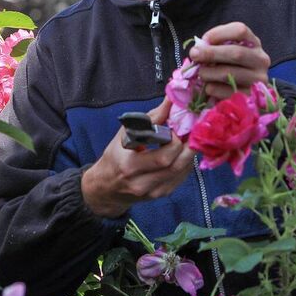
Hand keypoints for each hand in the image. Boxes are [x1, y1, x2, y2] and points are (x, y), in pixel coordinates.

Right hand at [81, 99, 194, 217]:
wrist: (106, 188)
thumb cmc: (114, 157)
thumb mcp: (124, 135)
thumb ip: (149, 119)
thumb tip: (170, 102)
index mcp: (129, 166)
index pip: (163, 156)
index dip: (175, 140)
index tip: (177, 126)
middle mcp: (141, 183)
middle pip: (176, 165)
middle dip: (187, 145)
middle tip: (189, 131)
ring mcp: (153, 192)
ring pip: (182, 171)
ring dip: (189, 153)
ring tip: (189, 138)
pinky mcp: (162, 194)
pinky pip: (182, 177)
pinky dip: (186, 162)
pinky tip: (183, 152)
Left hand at [188, 22, 271, 100]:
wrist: (243, 95)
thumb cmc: (229, 66)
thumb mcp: (225, 51)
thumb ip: (214, 46)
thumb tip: (199, 48)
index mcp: (254, 43)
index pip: (240, 31)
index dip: (219, 33)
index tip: (204, 39)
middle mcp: (260, 60)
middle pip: (236, 53)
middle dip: (211, 53)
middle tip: (194, 54)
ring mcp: (258, 79)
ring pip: (229, 74)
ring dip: (209, 73)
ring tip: (201, 73)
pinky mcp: (250, 97)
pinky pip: (226, 92)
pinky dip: (212, 88)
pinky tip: (209, 87)